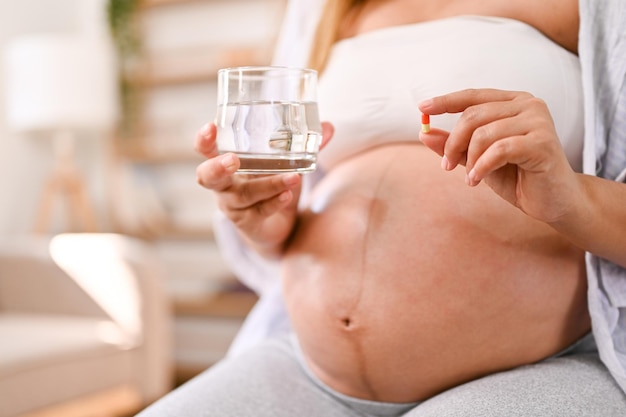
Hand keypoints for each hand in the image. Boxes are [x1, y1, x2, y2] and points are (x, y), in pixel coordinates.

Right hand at [195, 122, 333, 255]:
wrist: (276, 227)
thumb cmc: (272, 186)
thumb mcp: (285, 164)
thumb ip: (305, 146)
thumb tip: (329, 126)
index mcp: (227, 163)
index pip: (206, 150)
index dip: (204, 140)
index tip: (211, 127)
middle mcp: (225, 185)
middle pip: (207, 177)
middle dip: (217, 168)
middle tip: (232, 160)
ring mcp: (234, 206)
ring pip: (243, 195)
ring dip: (267, 184)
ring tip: (292, 177)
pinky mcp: (249, 223)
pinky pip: (259, 212)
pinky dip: (275, 202)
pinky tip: (288, 195)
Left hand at [418, 88, 580, 223]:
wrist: (554, 201)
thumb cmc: (518, 177)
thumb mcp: (478, 159)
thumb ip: (455, 145)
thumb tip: (424, 133)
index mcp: (514, 102)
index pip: (473, 96)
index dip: (446, 101)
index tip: (422, 107)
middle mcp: (529, 105)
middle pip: (473, 115)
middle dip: (453, 143)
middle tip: (446, 166)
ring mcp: (538, 121)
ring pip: (483, 133)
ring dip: (468, 160)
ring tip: (470, 177)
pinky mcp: (543, 142)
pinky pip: (499, 150)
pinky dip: (481, 167)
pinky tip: (476, 180)